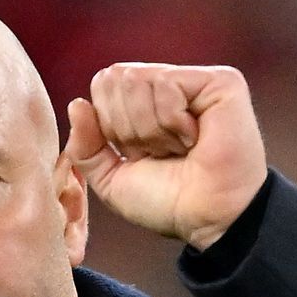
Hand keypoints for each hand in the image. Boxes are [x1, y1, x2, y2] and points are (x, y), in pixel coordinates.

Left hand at [64, 63, 267, 250]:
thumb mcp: (112, 179)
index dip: (110, 124)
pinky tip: (195, 138)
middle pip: (116, 78)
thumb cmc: (168, 202)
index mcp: (144, 103)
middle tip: (162, 152)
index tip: (140, 154)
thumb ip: (85, 147)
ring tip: (181, 148)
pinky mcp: (219, 81)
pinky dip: (172, 121)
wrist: (207, 219)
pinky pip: (166, 84)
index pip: (103, 84)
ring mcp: (195, 81)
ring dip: (152, 129)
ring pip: (138, 80)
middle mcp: (168, 86)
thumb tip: (77, 104)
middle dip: (128, 128)